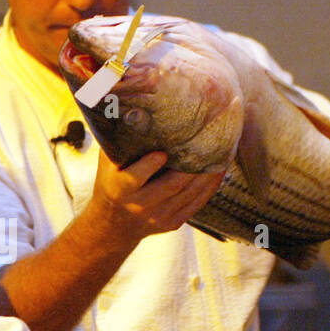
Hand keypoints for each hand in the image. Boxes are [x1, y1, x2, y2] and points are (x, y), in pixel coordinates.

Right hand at [87, 150, 224, 245]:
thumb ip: (117, 142)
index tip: (162, 152)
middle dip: (192, 165)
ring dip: (207, 173)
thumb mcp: (106, 165)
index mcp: (119, 189)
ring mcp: (157, 216)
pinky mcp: (172, 223)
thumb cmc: (111, 183)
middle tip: (210, 141)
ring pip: (188, 194)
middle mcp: (139, 205)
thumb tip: (133, 106)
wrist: (112, 224)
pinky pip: (196, 204)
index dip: (149, 166)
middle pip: (171, 185)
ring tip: (223, 151)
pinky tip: (219, 170)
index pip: (134, 178)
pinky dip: (210, 186)